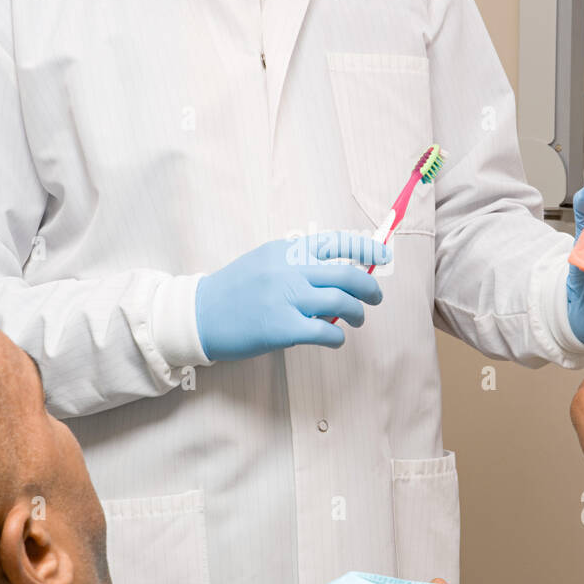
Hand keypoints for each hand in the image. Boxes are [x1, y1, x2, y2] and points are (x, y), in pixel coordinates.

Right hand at [196, 232, 389, 360]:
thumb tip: (341, 273)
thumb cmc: (235, 290)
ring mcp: (286, 298)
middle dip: (369, 288)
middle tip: (374, 298)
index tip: (382, 256)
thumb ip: (298, 264)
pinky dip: (337, 337)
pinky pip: (325, 332)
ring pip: (341, 302)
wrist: (200, 315)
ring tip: (357, 320)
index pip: (337, 243)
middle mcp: (289, 269)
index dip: (366, 249)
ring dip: (357, 313)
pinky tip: (336, 340)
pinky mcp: (282, 328)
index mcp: (286, 250)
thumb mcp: (265, 262)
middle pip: (347, 275)